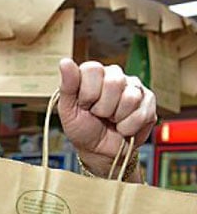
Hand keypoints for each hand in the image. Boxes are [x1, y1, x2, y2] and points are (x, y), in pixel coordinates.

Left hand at [57, 58, 156, 181]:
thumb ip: (68, 86)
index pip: (93, 69)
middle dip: (101, 107)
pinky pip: (142, 113)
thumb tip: (65, 62)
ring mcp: (133, 87)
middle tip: (97, 114)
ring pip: (130, 98)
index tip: (83, 105)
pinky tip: (122, 126)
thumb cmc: (83, 129)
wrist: (99, 151)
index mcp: (93, 74)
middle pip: (113, 82)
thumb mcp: (68, 110)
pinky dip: (128, 127)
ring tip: (110, 120)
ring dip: (116, 118)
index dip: (87, 93)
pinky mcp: (149, 101)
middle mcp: (115, 75)